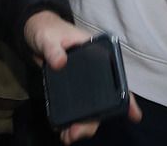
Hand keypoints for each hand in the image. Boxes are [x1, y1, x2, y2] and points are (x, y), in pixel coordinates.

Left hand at [21, 14, 142, 142]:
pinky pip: (76, 110)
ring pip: (90, 109)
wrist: (33, 35)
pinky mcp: (70, 91)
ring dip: (82, 125)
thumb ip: (53, 49)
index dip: (127, 97)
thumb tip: (60, 62)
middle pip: (103, 101)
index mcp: (97, 56)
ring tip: (67, 136)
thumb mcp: (48, 37)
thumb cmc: (47, 31)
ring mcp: (83, 84)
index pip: (116, 77)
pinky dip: (71, 122)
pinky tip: (63, 131)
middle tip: (76, 132)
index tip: (133, 114)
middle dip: (93, 121)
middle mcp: (95, 72)